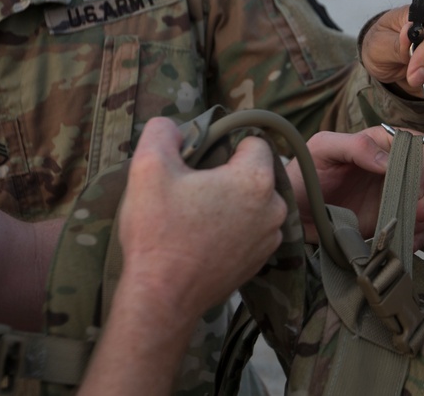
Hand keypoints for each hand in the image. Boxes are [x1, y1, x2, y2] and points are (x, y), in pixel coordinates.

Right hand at [118, 117, 286, 317]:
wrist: (161, 298)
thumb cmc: (158, 232)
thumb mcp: (148, 167)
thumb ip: (163, 132)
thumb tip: (174, 126)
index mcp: (255, 179)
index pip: (254, 142)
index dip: (226, 145)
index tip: (200, 162)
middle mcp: (275, 207)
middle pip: (256, 173)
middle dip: (229, 175)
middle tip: (194, 191)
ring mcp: (270, 238)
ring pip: (255, 202)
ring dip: (233, 203)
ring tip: (198, 217)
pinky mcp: (261, 261)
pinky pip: (253, 230)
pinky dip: (235, 229)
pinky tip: (205, 239)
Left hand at [286, 127, 423, 250]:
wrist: (292, 213)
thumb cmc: (304, 174)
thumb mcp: (323, 150)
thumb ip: (356, 146)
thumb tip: (388, 161)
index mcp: (381, 143)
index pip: (420, 144)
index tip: (415, 186)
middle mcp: (393, 167)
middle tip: (418, 212)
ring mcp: (394, 194)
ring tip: (410, 228)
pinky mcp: (391, 218)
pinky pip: (418, 226)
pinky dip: (418, 235)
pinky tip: (405, 241)